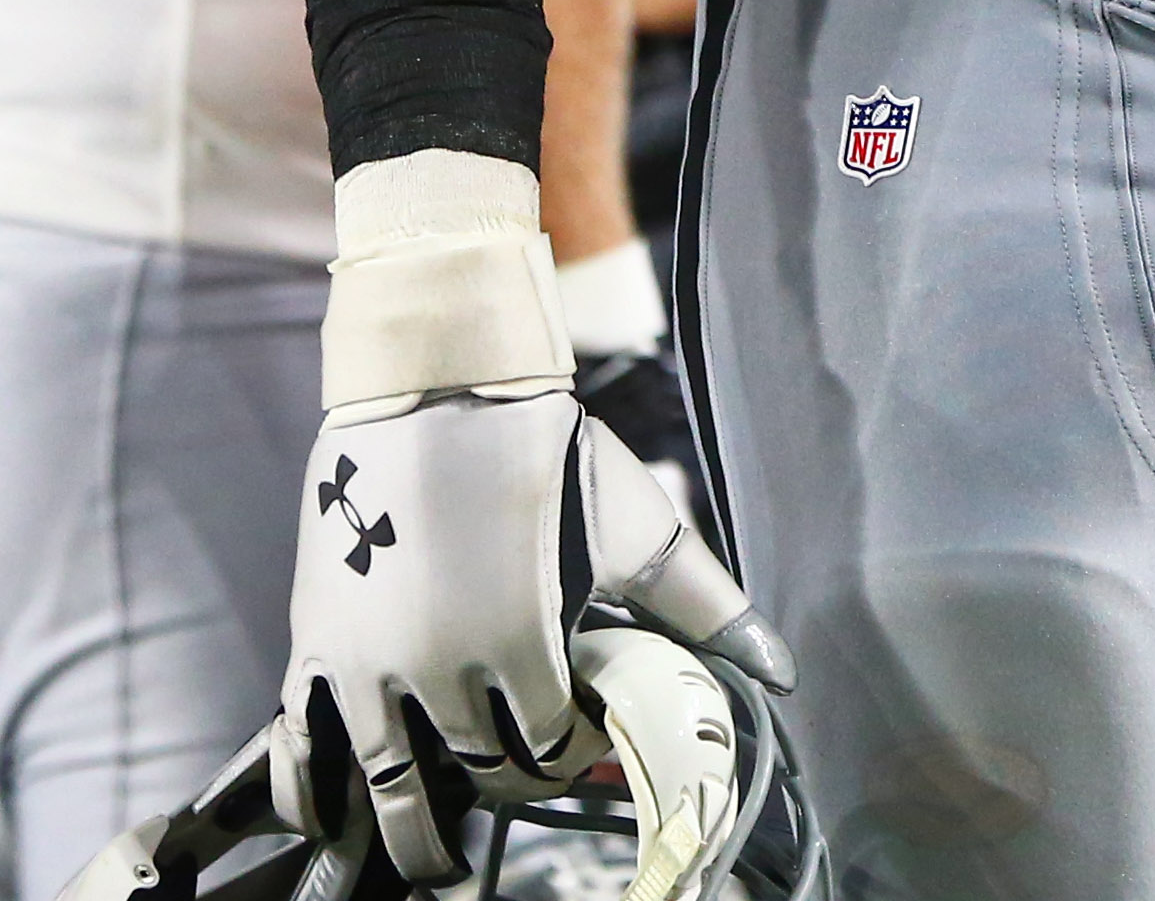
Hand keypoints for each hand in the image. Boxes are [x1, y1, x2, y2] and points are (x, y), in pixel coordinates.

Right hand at [275, 385, 785, 882]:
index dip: (573, 758)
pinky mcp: (316, 644)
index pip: (552, 751)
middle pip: (477, 772)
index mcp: (522, 646)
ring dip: (412, 831)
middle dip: (506, 784)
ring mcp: (368, 665)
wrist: (437, 382)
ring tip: (432, 861)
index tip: (582, 748)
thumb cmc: (543, 445)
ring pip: (389, 788)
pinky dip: (312, 799)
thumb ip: (702, 602)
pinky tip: (329, 823)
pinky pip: (298, 752)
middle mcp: (440, 671)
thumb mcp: (633, 524)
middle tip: (520, 781)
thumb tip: (774, 669)